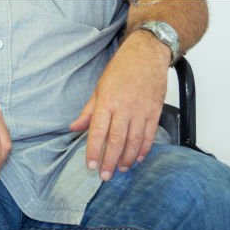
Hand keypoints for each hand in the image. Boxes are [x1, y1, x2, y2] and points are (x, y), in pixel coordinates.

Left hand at [70, 31, 169, 179]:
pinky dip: (144, 149)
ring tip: (120, 169)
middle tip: (105, 176)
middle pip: (117, 140)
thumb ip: (89, 110)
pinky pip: (150, 135)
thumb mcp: (100, 86)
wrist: (147, 54)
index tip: (91, 165)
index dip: (94, 150)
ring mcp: (141, 110)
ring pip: (134, 141)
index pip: (98, 131)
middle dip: (110, 161)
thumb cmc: (122, 68)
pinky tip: (138, 158)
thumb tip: (74, 127)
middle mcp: (124, 107)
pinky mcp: (155, 111)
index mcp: (107, 101)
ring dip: (127, 159)